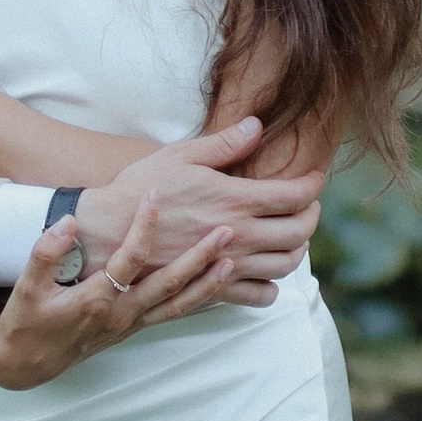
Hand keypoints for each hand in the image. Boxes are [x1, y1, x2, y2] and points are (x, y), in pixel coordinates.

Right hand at [0, 195, 242, 388]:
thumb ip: (45, 254)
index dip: (143, 227)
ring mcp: (131, 324)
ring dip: (207, 283)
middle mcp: (121, 314)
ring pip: (178, 304)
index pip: (128, 259)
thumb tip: (68, 222)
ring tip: (232, 261)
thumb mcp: (25, 288)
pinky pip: (173, 314)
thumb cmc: (25, 321)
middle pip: (169, 284)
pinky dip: (197, 300)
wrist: (25, 362)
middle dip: (199, 257)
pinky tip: (214, 285)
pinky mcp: (134, 328)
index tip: (153, 194)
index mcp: (95, 300)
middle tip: (226, 231)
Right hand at [76, 121, 317, 305]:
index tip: (314, 179)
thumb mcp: (180, 156)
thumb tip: (257, 125)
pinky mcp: (213, 286)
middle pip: (299, 233)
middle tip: (307, 206)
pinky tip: (265, 271)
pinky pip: (259, 295)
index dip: (312, 186)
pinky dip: (272, 286)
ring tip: (290, 236)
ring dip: (297, 250)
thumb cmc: (141, 189)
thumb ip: (224, 144)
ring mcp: (228, 264)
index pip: (294, 196)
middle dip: (311, 217)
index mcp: (234, 199)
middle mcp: (239, 235)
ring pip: (285, 266)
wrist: (107, 233)